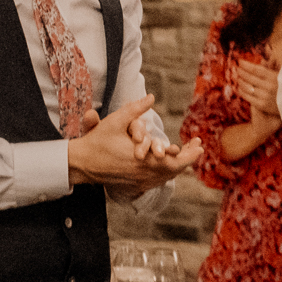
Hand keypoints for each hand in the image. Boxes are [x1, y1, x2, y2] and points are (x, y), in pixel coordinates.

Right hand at [66, 95, 193, 194]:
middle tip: (197, 148)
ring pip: (167, 177)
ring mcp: (139, 181)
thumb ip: (135, 109)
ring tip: (187, 155)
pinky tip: (169, 166)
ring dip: (179, 166)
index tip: (200, 145)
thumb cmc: (98, 141)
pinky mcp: (134, 185)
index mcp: (143, 159)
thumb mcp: (116, 121)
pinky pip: (157, 181)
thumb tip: (151, 97)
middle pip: (175, 170)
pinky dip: (167, 174)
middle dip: (189, 159)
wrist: (82, 163)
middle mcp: (144, 173)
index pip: (175, 161)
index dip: (190, 154)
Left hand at [234, 58, 281, 124]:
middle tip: (237, 68)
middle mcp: (269, 86)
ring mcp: (265, 96)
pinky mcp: (262, 105)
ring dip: (241, 81)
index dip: (246, 65)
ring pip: (247, 87)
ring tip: (238, 77)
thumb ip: (271, 68)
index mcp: (274, 77)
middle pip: (250, 77)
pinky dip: (241, 91)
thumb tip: (263, 59)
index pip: (256, 69)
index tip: (240, 61)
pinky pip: (247, 97)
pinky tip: (239, 88)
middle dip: (241, 72)